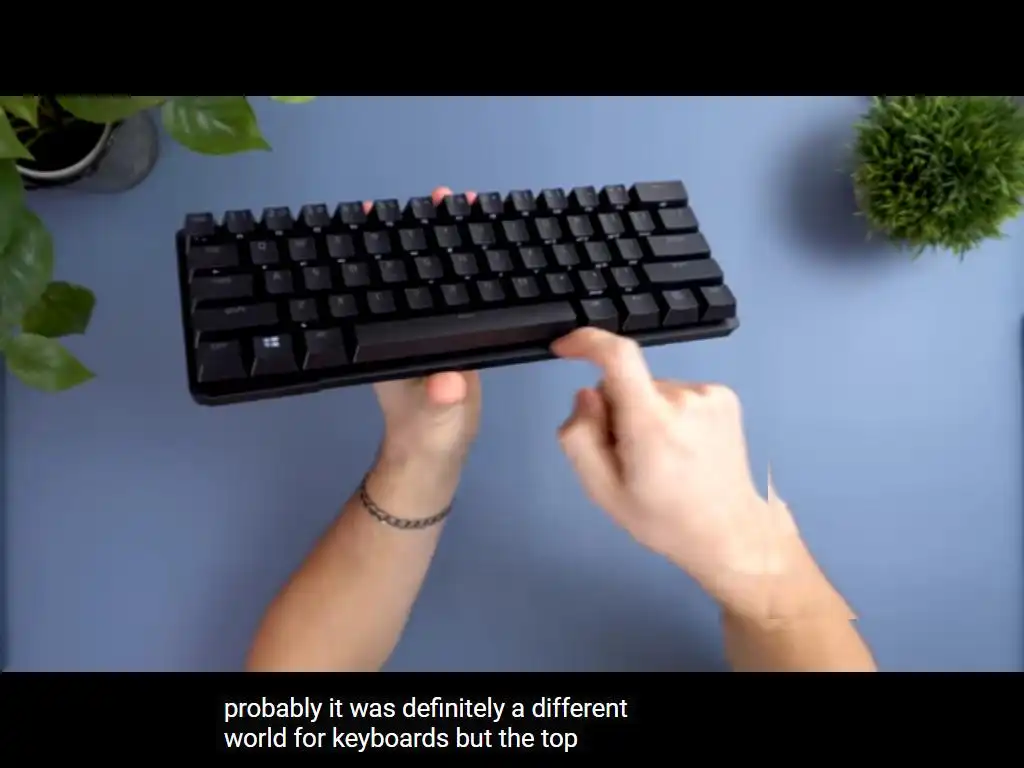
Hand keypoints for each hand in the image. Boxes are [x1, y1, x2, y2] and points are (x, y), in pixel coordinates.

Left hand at [365, 187, 482, 473]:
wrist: (434, 458)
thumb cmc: (426, 436)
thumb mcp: (435, 418)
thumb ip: (442, 399)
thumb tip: (449, 381)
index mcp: (390, 340)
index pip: (382, 285)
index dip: (380, 248)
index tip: (381, 212)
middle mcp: (403, 328)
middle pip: (406, 273)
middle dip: (419, 234)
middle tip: (440, 199)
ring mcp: (426, 332)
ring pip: (431, 281)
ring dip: (443, 246)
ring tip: (460, 207)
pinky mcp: (451, 339)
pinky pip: (455, 297)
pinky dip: (465, 270)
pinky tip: (480, 248)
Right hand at [552, 328, 805, 617]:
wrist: (729, 532)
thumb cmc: (661, 519)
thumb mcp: (603, 491)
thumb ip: (580, 437)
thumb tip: (586, 395)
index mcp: (652, 424)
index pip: (618, 356)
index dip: (587, 342)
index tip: (565, 347)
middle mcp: (684, 399)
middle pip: (627, 382)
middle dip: (616, 408)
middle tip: (628, 455)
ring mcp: (709, 395)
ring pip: (651, 388)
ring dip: (644, 412)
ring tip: (662, 457)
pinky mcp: (724, 396)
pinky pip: (676, 392)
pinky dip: (669, 412)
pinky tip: (683, 446)